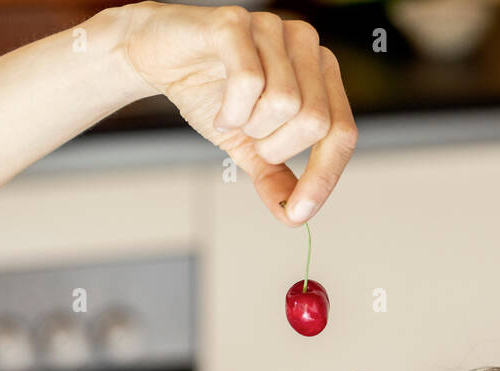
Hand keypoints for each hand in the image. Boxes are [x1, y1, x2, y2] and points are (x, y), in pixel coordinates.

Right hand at [119, 2, 357, 223]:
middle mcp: (306, 45)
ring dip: (249, 126)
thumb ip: (275, 177)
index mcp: (320, 73)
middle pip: (315, 121)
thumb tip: (294, 217)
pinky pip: (249, 82)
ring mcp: (273, 29)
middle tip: (249, 138)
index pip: (342, 131)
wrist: (158, 57)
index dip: (324, 176)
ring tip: (231, 118)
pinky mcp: (237, 23)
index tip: (297, 214)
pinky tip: (219, 110)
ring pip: (284, 103)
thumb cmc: (210, 92)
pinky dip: (231, 111)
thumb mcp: (247, 146)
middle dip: (275, 146)